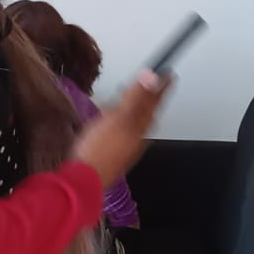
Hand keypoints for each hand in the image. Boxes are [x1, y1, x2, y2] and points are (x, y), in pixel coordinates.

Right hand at [71, 71, 169, 187]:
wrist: (84, 181)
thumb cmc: (100, 149)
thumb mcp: (119, 117)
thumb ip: (136, 96)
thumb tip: (152, 76)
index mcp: (141, 125)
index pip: (155, 100)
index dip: (161, 85)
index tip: (169, 73)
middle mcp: (137, 136)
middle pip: (146, 111)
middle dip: (148, 96)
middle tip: (152, 83)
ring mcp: (125, 146)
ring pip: (134, 122)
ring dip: (133, 108)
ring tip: (127, 97)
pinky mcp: (112, 153)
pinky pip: (121, 132)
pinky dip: (119, 121)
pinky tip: (111, 121)